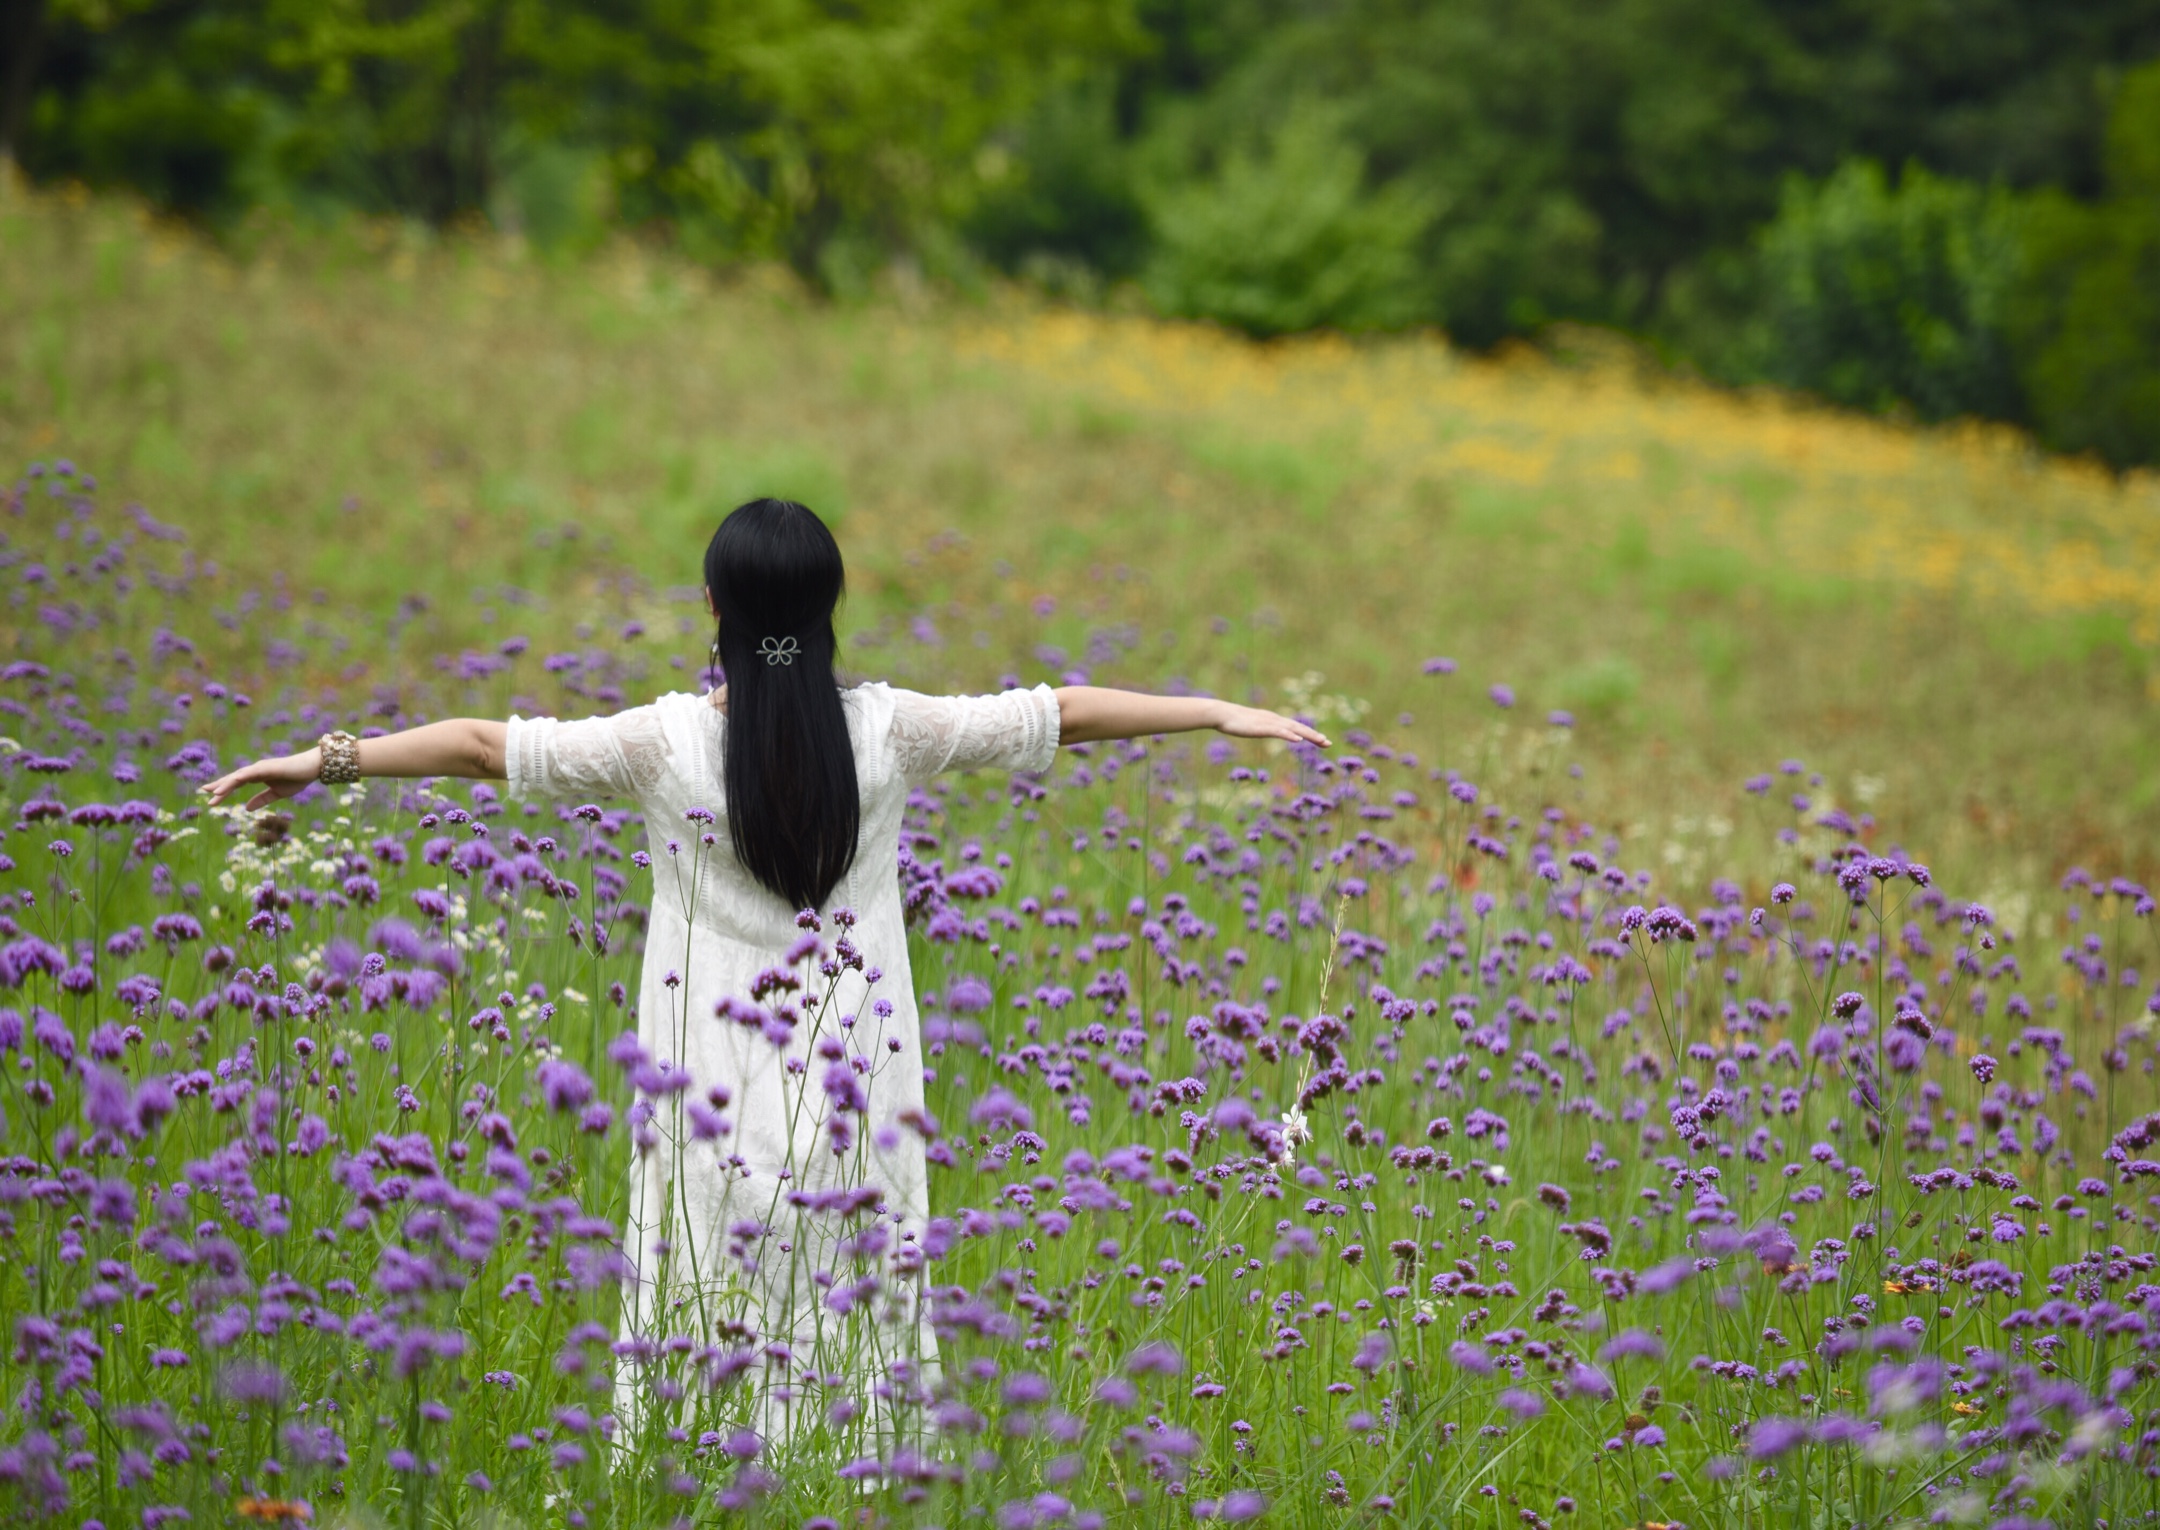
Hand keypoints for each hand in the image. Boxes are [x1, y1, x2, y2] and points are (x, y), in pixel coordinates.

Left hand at [202, 751, 319, 809]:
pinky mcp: (263, 768)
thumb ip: (262, 800)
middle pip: (232, 779)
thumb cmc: (298, 779)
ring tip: (211, 794)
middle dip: (218, 786)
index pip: (237, 782)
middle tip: (203, 792)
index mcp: (258, 775)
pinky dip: (232, 782)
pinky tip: (223, 789)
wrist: (313, 768)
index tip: (212, 796)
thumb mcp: (278, 794)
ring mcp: (259, 767)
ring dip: (223, 785)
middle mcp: (256, 769)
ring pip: (236, 777)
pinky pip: (244, 776)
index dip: (224, 788)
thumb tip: (246, 808)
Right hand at [1213, 704, 1330, 747]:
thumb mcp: (1252, 726)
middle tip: (1329, 743)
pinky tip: (1298, 740)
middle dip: (1314, 736)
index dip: (1309, 734)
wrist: (1222, 714)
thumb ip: (1261, 728)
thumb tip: (1265, 730)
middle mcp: (1275, 720)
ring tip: (1321, 740)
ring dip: (1308, 735)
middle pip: (1298, 728)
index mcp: (1273, 720)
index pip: (1295, 728)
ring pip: (1293, 729)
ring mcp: (1269, 723)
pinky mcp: (1262, 727)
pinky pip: (1279, 731)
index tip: (1322, 741)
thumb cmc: (1234, 721)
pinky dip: (1290, 735)